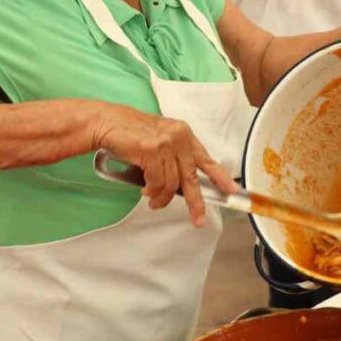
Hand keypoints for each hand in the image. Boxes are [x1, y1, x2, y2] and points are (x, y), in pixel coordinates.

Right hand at [90, 104, 239, 227]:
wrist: (108, 122)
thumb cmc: (131, 132)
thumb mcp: (161, 139)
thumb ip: (174, 156)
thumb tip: (182, 185)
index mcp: (185, 134)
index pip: (207, 160)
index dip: (221, 177)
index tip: (232, 191)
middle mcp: (179, 138)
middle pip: (191, 178)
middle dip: (195, 202)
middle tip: (198, 218)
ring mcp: (166, 144)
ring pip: (171, 184)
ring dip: (161, 197)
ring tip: (152, 200)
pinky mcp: (152, 151)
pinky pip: (156, 182)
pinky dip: (150, 191)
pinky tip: (144, 189)